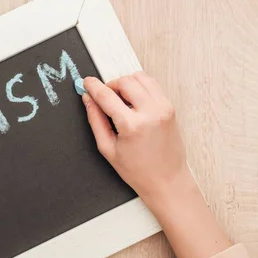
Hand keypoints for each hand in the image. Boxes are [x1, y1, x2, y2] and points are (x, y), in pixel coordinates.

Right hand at [82, 73, 230, 257]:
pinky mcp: (170, 108)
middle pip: (125, 81)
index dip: (93, 86)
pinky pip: (153, 85)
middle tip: (104, 97)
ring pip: (140, 77)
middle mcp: (151, 113)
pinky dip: (140, 87)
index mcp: (132, 126)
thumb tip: (88, 100)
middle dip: (110, 85)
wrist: (166, 180)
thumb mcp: (108, 149)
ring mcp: (163, 108)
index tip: (86, 83)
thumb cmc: (138, 170)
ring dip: (126, 83)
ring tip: (120, 99)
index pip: (107, 96)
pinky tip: (133, 101)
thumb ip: (95, 120)